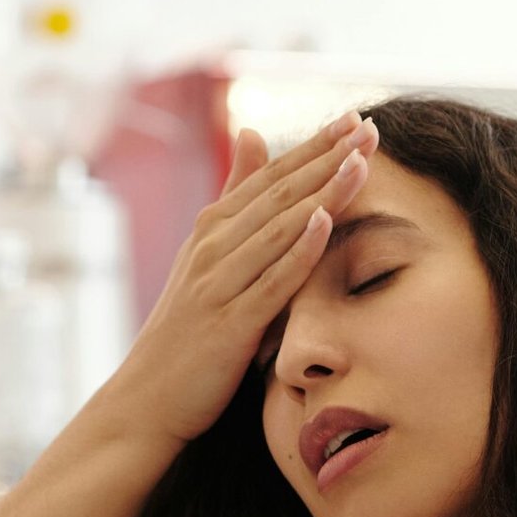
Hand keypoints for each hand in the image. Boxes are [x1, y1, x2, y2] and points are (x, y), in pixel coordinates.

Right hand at [108, 110, 378, 448]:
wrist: (146, 398)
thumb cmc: (184, 331)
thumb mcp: (206, 257)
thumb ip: (233, 199)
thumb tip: (254, 134)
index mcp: (212, 230)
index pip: (271, 178)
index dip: (313, 147)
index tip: (354, 119)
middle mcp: (213, 248)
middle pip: (279, 194)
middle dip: (326, 158)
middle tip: (369, 126)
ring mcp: (218, 285)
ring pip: (278, 230)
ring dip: (321, 194)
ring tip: (361, 163)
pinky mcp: (228, 325)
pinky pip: (270, 283)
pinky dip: (298, 251)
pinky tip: (326, 223)